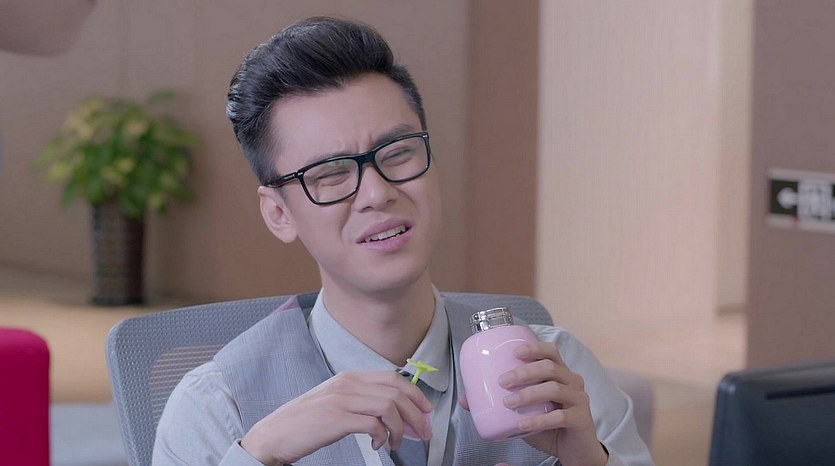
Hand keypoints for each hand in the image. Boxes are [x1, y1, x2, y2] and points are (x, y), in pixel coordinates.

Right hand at [240, 371, 432, 464]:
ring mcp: (341, 399)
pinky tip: (377, 447)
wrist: (273, 435)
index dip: (415, 394)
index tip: (426, 412)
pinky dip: (383, 437)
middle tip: (423, 433)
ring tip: (396, 444)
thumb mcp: (335, 402)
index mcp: (349, 377)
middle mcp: (347, 383)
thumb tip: (393, 412)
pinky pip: (374, 424)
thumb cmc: (305, 423)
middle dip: (416, 414)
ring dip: (401, 429)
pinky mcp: (336, 418)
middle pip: (396, 391)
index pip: (393, 378)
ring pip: (389, 406)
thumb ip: (361, 400)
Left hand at [500, 341, 607, 465]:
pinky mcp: (581, 419)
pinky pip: (560, 416)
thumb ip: (499, 403)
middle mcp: (572, 381)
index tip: (514, 352)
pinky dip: (539, 420)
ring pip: (554, 388)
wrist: (573, 450)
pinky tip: (522, 424)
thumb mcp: (523, 411)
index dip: (534, 348)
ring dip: (528, 394)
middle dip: (524, 371)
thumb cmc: (548, 424)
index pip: (551, 351)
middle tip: (502, 381)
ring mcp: (579, 399)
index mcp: (559, 373)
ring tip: (508, 403)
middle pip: (550, 367)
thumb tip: (466, 399)